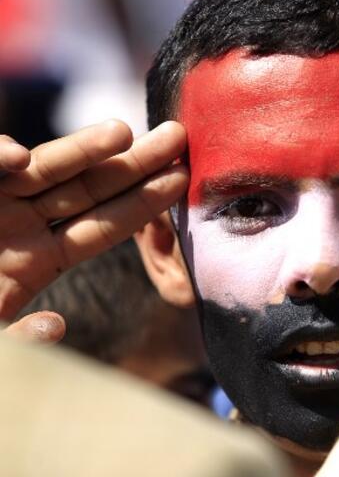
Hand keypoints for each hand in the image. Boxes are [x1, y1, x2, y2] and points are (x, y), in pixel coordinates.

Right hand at [0, 120, 187, 331]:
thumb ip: (19, 344)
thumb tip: (56, 327)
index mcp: (40, 259)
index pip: (104, 226)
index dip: (144, 203)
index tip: (183, 180)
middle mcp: (22, 225)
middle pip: (90, 189)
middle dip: (134, 163)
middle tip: (178, 136)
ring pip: (44, 170)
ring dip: (79, 150)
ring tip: (121, 132)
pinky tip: (15, 159)